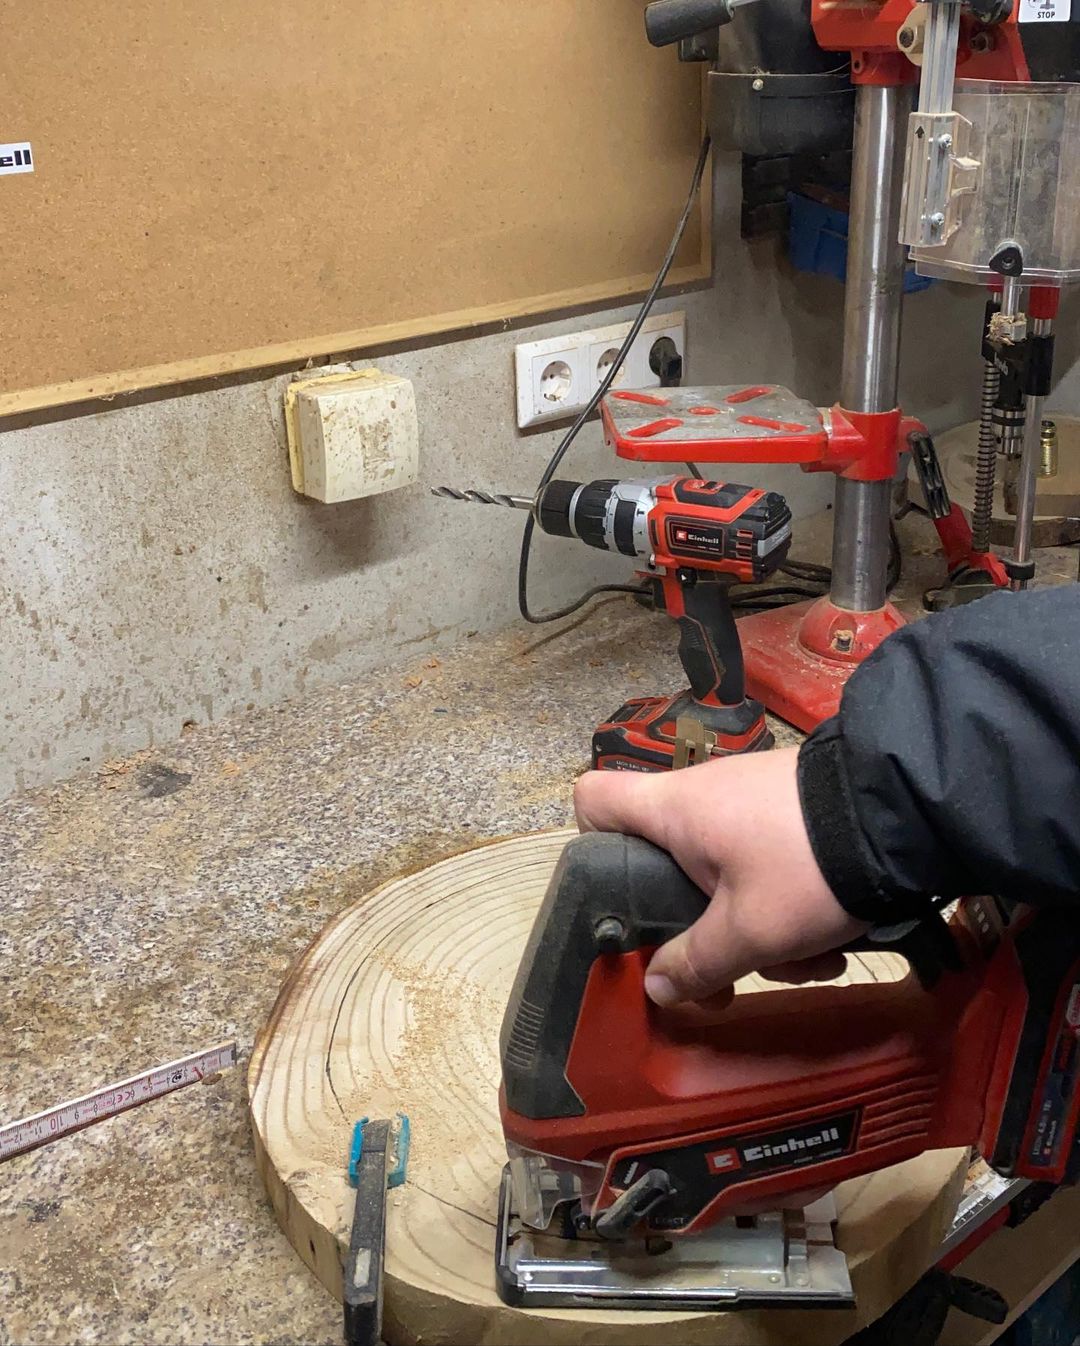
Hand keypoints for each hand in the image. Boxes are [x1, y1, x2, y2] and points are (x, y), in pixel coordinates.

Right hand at [574, 748, 867, 1006]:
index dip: (589, 845)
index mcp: (673, 811)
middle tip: (726, 970)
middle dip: (699, 925)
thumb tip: (655, 985)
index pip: (593, 800)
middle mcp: (704, 796)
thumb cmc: (807, 865)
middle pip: (669, 863)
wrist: (905, 811)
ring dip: (759, 928)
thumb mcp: (750, 932)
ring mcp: (751, 800)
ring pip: (727, 875)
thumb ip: (696, 963)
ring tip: (805, 962)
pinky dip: (791, 905)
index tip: (619, 899)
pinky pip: (769, 864)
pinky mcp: (793, 811)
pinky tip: (832, 941)